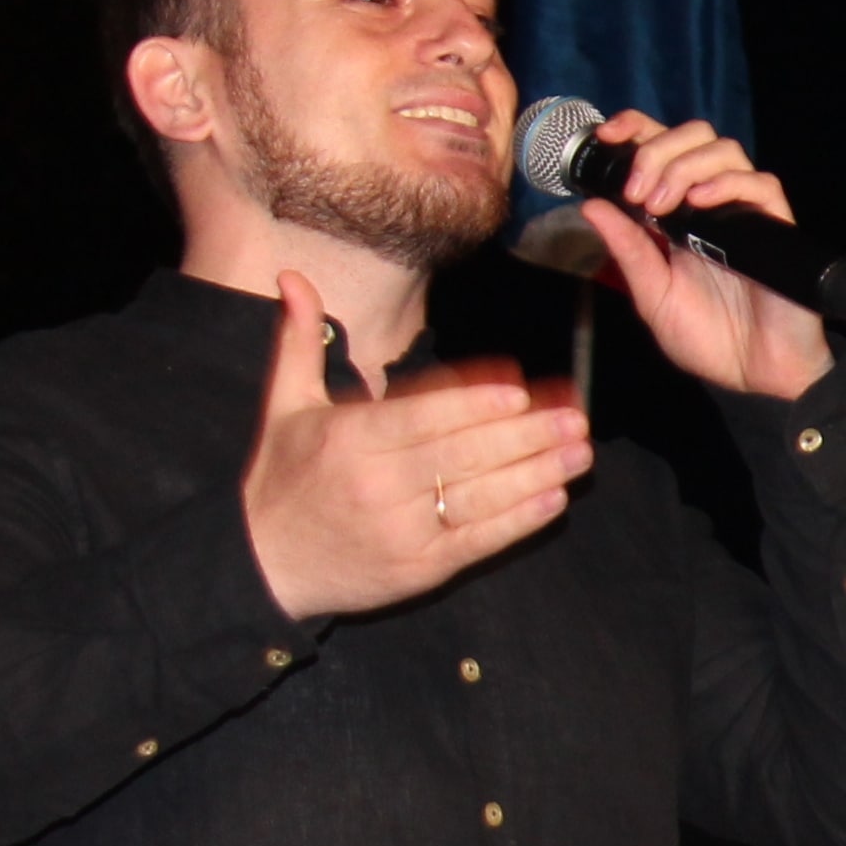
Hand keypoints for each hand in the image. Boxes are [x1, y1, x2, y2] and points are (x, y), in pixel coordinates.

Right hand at [238, 275, 590, 623]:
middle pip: (462, 455)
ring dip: (535, 474)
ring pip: (480, 497)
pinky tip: (555, 498)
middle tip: (575, 415)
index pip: (422, 416)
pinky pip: (479, 541)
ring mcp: (403, 531)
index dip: (472, 403)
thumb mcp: (284, 408)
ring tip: (579, 451)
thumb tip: (292, 276)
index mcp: (349, 440)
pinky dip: (520, 521)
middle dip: (525, 434)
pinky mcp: (422, 569)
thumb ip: (299, 342)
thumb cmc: (281, 479)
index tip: (518, 387)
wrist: (265, 567)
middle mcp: (378, 486)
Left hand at [568, 113, 833, 399]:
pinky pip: (760, 184)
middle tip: (636, 191)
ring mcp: (744, 213)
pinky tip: (700, 202)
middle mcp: (711, 204)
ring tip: (661, 204)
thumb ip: (626, 250)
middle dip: (657, 150)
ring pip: (724, 150)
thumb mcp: (651, 294)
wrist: (754, 375)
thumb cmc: (708, 339)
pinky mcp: (775, 227)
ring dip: (683, 166)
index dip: (636, 128)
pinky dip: (726, 183)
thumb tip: (592, 206)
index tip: (608, 136)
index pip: (662, 145)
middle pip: (693, 135)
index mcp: (678, 212)